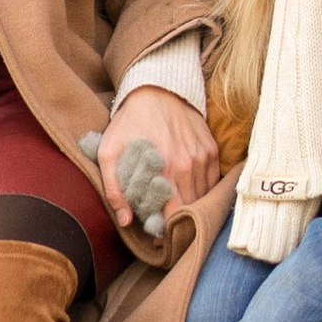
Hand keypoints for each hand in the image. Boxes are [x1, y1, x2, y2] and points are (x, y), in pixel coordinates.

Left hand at [100, 85, 215, 236]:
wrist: (157, 89)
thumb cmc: (129, 122)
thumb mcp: (109, 151)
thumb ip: (114, 189)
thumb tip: (125, 220)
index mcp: (165, 171)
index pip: (173, 215)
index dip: (166, 229)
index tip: (157, 233)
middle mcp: (189, 166)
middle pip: (191, 208)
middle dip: (179, 220)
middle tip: (166, 222)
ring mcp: (203, 157)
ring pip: (204, 196)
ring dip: (192, 205)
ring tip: (177, 206)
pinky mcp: (211, 149)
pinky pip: (212, 181)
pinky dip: (203, 189)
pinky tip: (188, 188)